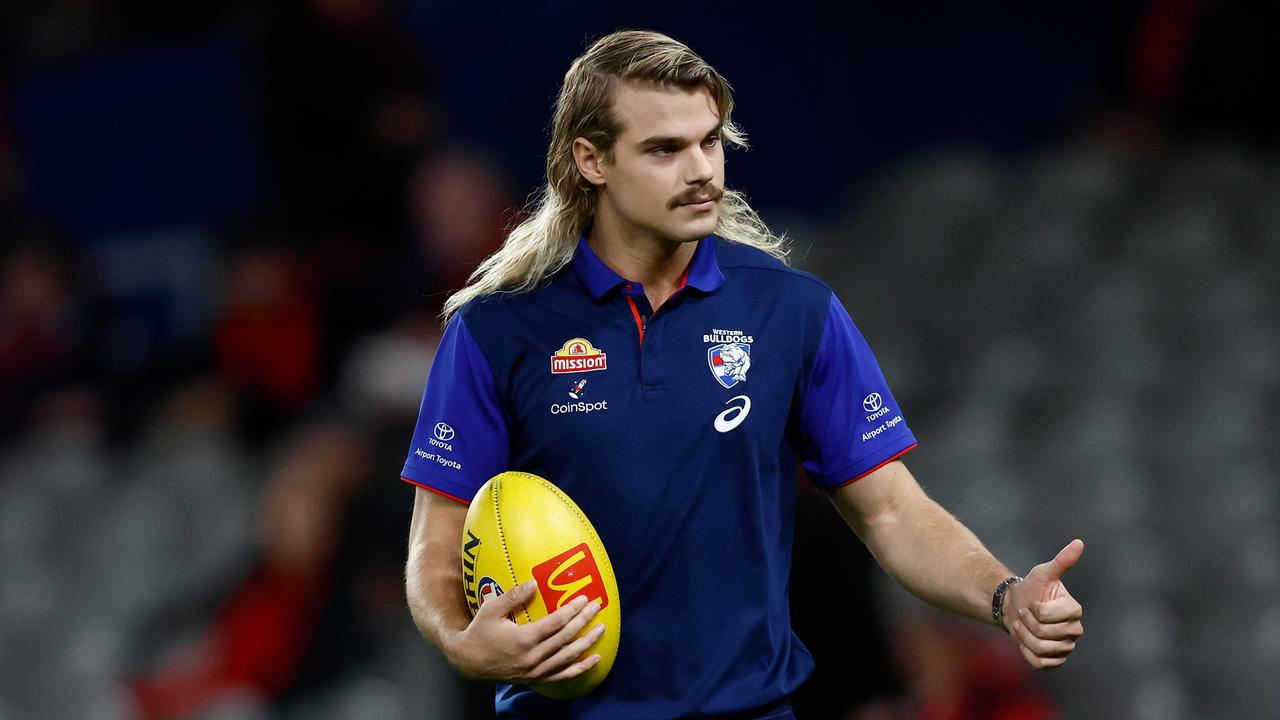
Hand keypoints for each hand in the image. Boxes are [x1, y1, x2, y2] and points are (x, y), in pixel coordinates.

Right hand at [447, 579, 605, 684]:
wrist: (469, 663)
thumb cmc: (479, 633)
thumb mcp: (491, 610)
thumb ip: (513, 596)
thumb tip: (535, 582)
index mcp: (524, 639)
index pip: (556, 623)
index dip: (573, 610)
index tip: (584, 598)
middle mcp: (533, 657)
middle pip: (567, 637)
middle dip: (584, 621)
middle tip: (597, 607)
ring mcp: (537, 670)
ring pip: (569, 657)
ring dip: (588, 642)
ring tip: (601, 628)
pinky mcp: (537, 678)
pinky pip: (564, 675)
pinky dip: (581, 668)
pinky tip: (595, 659)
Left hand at [1004, 539, 1084, 668]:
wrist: (1015, 606)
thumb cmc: (1031, 588)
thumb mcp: (1043, 573)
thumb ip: (1061, 561)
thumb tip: (1079, 543)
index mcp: (1074, 611)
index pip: (1054, 617)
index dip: (1036, 611)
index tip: (1031, 602)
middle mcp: (1074, 630)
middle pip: (1047, 635)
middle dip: (1028, 623)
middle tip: (1024, 613)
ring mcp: (1065, 647)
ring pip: (1043, 649)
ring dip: (1025, 636)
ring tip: (1021, 624)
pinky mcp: (1055, 660)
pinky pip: (1041, 663)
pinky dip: (1026, 651)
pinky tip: (1023, 639)